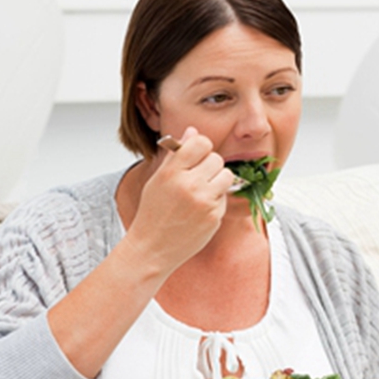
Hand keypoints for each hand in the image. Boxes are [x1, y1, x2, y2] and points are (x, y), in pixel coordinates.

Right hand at [126, 127, 236, 270]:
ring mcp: (204, 202)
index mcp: (172, 172)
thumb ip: (177, 155)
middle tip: (199, 176)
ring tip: (202, 191)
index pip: (201, 142)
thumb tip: (192, 131)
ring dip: (217, 181)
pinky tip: (200, 209)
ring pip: (226, 176)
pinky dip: (216, 201)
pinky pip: (224, 197)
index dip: (201, 147)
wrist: (152, 248)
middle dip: (210, 165)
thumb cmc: (153, 213)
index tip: (198, 154)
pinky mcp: (215, 217)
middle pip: (216, 158)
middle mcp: (189, 185)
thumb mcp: (158, 179)